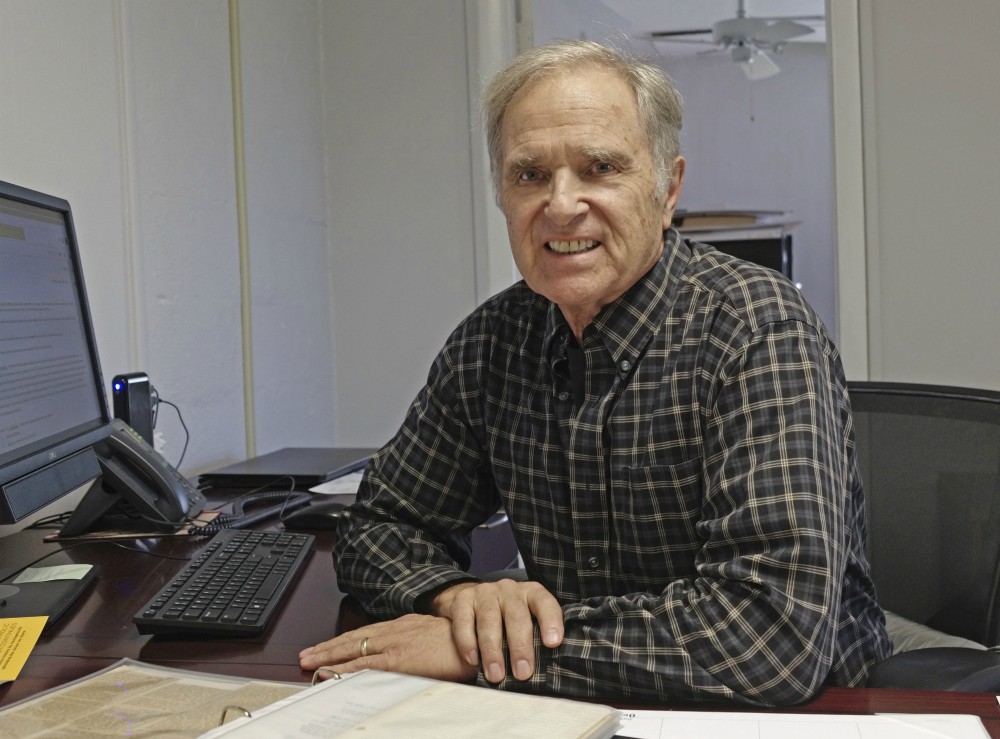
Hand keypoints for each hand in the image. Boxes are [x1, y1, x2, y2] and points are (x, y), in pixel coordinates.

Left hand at [298, 614, 478, 682]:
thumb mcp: (434, 637)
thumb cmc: (463, 641)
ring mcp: (394, 644)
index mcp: (403, 625)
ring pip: (353, 650)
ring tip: (310, 663)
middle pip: (353, 638)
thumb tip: (406, 654)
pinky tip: (332, 673)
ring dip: (329, 657)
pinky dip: (346, 668)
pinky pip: (365, 665)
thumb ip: (416, 644)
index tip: (329, 647)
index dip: (345, 640)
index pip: (366, 633)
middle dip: (328, 647)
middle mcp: (394, 631)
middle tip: (307, 655)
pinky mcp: (397, 660)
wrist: (477, 640)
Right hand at [432, 579, 563, 683]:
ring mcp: (485, 593)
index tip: (553, 643)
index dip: (550, 621)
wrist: (473, 602)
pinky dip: (468, 642)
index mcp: (531, 593)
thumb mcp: (528, 622)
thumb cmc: (508, 621)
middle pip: (517, 616)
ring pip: (490, 620)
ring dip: (493, 650)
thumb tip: (552, 668)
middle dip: (520, 647)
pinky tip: (473, 660)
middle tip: (523, 673)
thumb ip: (539, 639)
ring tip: (496, 675)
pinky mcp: (462, 600)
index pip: (545, 603)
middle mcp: (509, 589)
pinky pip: (464, 621)